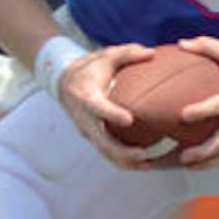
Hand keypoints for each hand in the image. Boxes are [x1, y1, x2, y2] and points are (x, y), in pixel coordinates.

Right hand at [56, 44, 155, 169]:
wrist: (67, 83)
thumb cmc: (93, 67)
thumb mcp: (107, 55)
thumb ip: (128, 53)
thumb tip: (151, 53)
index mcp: (86, 96)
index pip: (97, 107)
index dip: (111, 114)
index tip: (129, 120)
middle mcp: (84, 118)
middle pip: (101, 139)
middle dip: (122, 150)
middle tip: (145, 154)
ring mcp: (88, 131)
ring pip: (104, 152)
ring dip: (125, 161)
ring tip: (150, 165)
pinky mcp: (94, 138)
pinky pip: (108, 154)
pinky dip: (124, 162)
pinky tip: (146, 165)